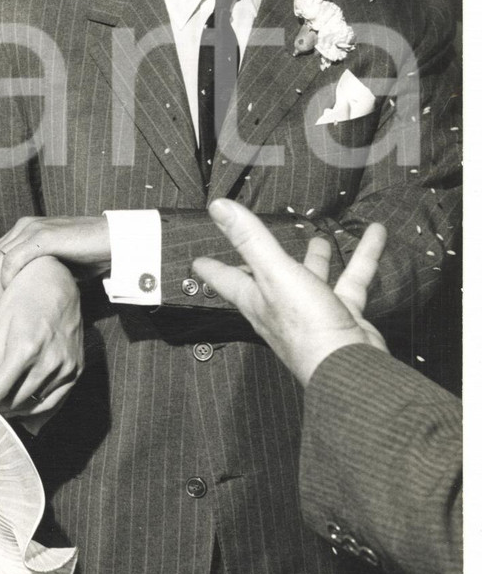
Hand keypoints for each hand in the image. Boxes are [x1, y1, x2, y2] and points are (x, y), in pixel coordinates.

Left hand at [0, 216, 110, 320]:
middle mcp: (22, 228)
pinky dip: (7, 280)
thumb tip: (19, 302)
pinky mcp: (43, 237)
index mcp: (22, 233)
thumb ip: (34, 276)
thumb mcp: (54, 267)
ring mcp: (32, 230)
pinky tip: (10, 297)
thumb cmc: (88, 257)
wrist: (114, 242)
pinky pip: (13, 260)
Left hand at [0, 256, 82, 421]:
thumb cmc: (23, 299)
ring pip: (33, 406)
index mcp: (25, 348)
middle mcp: (49, 361)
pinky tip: (20, 406)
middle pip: (14, 402)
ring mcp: (66, 367)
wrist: (57, 283)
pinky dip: (35, 408)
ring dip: (12, 408)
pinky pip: (54, 402)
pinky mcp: (76, 369)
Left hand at [192, 199, 388, 386]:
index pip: (226, 279)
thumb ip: (249, 238)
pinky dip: (363, 257)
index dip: (212, 269)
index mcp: (257, 298)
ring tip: (321, 240)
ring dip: (316, 258)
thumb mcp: (274, 272)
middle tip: (263, 245)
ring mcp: (312, 313)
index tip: (199, 263)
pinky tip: (375, 236)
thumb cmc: (306, 328)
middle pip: (269, 278)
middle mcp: (281, 307)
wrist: (349, 365)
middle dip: (266, 259)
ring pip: (312, 278)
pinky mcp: (342, 316)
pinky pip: (352, 281)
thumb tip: (219, 208)